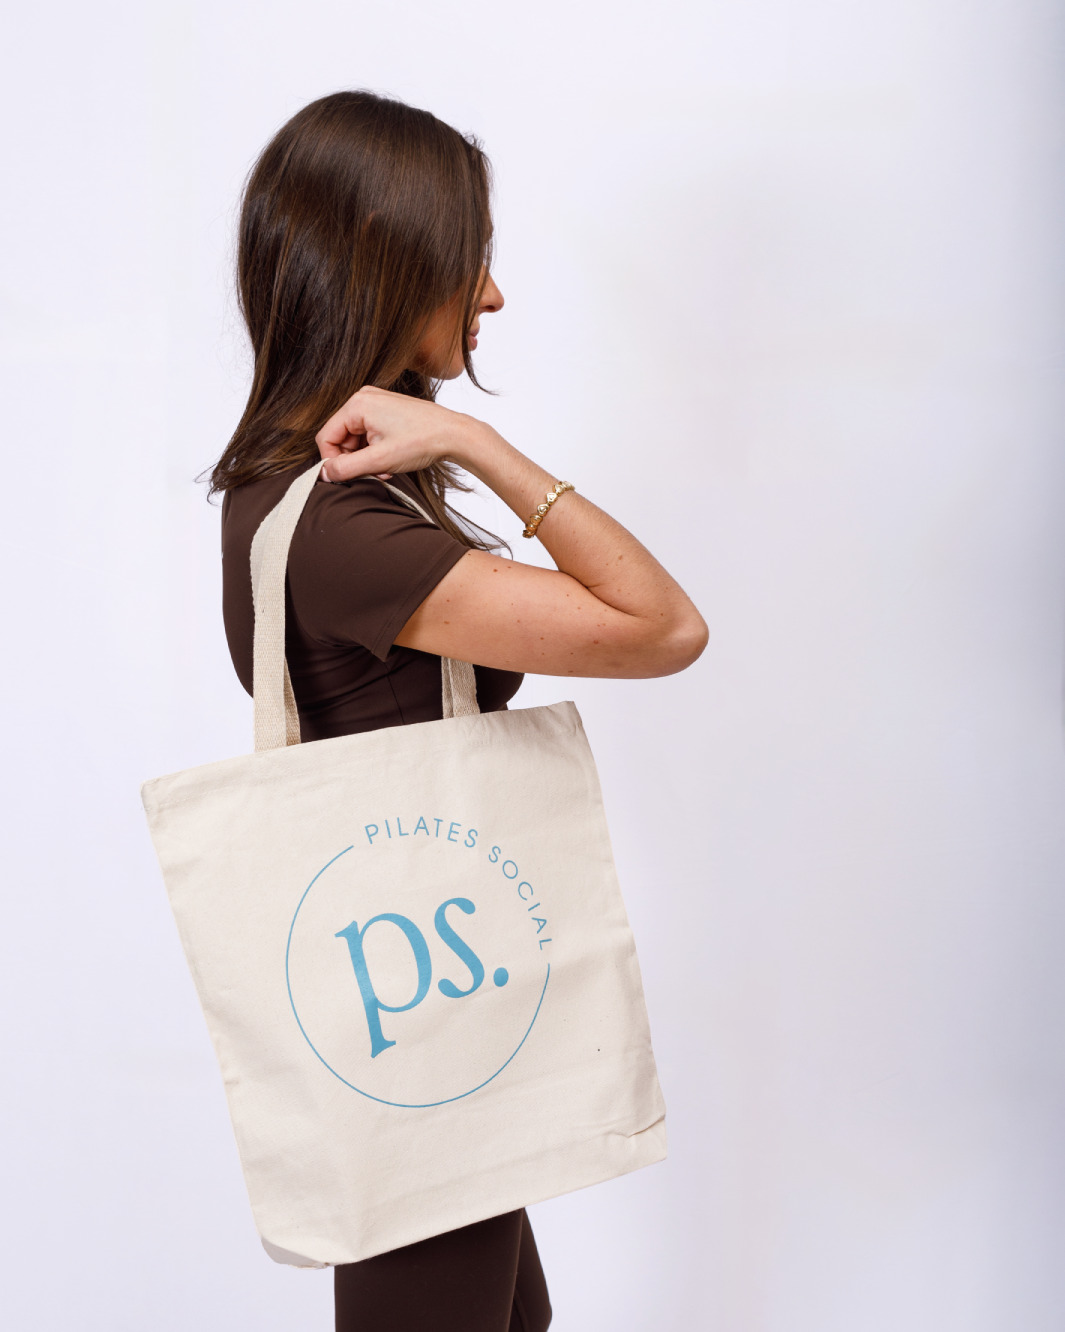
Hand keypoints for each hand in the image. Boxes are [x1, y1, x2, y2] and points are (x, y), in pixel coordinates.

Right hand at [316, 385, 471, 481]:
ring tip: (385, 467)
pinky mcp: (387, 409)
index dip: (333, 462)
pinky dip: (375, 449)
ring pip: (356, 437)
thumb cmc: (422, 442)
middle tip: (374, 473)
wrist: (454, 434)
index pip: (326, 437)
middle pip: (341, 437)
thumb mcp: (379, 461)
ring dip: (366, 457)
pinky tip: (389, 459)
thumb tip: (325, 474)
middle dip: (354, 460)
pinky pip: (368, 432)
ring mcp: (376, 401)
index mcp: (357, 404)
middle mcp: (363, 398)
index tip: (348, 476)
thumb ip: (347, 468)